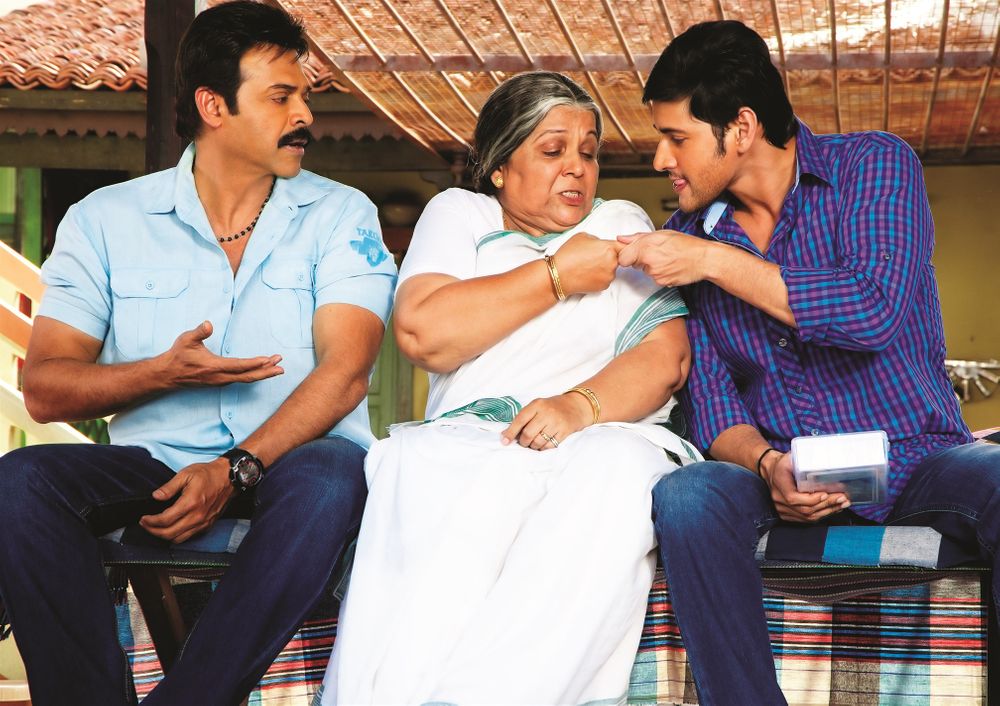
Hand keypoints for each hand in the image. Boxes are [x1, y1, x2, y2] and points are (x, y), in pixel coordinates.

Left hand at [139, 458, 234, 542]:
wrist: (230, 478)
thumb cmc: (209, 474)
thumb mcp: (186, 474)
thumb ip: (169, 487)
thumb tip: (155, 496)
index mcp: (190, 503)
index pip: (165, 520)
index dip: (150, 522)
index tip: (143, 519)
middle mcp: (197, 516)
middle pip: (169, 534)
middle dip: (153, 531)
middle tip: (146, 525)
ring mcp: (203, 522)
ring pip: (179, 539)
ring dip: (164, 536)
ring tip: (156, 528)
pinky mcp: (208, 525)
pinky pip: (189, 536)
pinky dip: (177, 536)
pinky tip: (172, 528)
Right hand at [159, 321, 283, 386]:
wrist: (168, 375)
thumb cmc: (178, 355)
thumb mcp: (186, 339)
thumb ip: (199, 332)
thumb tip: (209, 324)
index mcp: (214, 367)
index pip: (240, 366)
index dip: (255, 363)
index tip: (269, 359)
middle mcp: (220, 377)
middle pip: (248, 376)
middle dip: (266, 371)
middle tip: (282, 367)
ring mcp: (220, 382)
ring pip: (245, 379)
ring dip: (262, 374)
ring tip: (277, 368)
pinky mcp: (219, 383)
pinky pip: (240, 380)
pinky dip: (253, 376)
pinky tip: (260, 372)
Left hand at [501, 392, 592, 449]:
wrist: (576, 406)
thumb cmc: (552, 407)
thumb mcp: (537, 406)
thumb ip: (523, 418)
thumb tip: (506, 435)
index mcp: (537, 404)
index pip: (520, 420)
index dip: (510, 432)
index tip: (504, 441)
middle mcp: (546, 413)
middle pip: (528, 434)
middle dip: (523, 442)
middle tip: (524, 442)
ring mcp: (556, 422)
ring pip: (538, 442)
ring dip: (533, 446)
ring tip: (534, 443)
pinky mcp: (565, 431)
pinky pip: (549, 446)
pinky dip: (543, 448)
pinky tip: (543, 444)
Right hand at [552, 233, 623, 295]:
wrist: (559, 274)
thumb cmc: (568, 254)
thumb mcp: (583, 236)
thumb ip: (598, 240)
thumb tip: (601, 244)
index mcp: (609, 248)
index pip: (624, 246)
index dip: (621, 246)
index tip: (619, 247)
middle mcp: (612, 262)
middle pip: (618, 258)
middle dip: (608, 257)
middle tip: (593, 257)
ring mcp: (609, 276)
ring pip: (611, 269)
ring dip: (604, 267)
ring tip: (588, 266)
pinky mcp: (604, 286)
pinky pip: (605, 279)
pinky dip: (599, 277)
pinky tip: (587, 274)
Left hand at [617, 230, 712, 286]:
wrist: (703, 259)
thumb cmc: (685, 244)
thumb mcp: (661, 234)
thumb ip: (637, 237)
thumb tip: (621, 238)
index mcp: (645, 247)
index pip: (622, 258)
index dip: (627, 255)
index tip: (634, 252)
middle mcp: (648, 262)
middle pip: (633, 264)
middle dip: (641, 259)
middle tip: (657, 252)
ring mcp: (655, 274)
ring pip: (645, 271)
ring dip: (651, 266)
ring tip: (667, 258)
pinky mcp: (661, 283)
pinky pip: (655, 278)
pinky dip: (660, 273)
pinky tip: (670, 266)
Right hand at [760, 452, 850, 522]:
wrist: (770, 471)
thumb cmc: (782, 464)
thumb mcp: (790, 458)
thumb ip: (805, 462)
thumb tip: (826, 465)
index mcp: (778, 485)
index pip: (793, 498)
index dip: (811, 499)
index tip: (826, 494)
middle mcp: (778, 501)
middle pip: (804, 509)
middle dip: (826, 504)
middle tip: (842, 498)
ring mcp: (782, 510)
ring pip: (807, 516)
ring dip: (827, 511)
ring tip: (842, 504)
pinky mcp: (787, 515)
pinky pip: (806, 519)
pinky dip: (821, 514)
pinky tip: (833, 509)